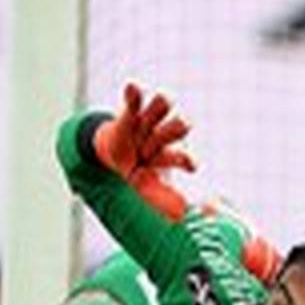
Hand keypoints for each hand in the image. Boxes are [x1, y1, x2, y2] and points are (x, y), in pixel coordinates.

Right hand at [93, 83, 195, 220]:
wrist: (117, 158)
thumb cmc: (141, 173)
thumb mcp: (149, 188)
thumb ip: (163, 199)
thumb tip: (182, 216)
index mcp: (173, 155)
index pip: (184, 155)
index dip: (185, 160)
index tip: (186, 168)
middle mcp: (166, 134)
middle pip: (180, 123)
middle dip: (171, 131)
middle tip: (151, 147)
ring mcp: (149, 121)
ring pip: (163, 104)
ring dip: (157, 111)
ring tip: (144, 121)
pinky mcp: (131, 112)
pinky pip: (134, 98)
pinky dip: (134, 92)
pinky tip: (132, 88)